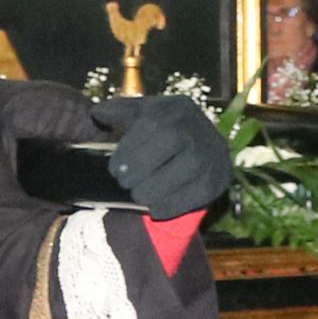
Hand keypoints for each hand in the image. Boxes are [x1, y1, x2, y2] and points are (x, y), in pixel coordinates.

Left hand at [106, 97, 231, 222]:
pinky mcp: (220, 177)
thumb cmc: (163, 133)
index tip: (114, 168)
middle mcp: (199, 126)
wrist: (204, 149)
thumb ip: (119, 112)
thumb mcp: (143, 116)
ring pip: (190, 166)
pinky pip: (200, 192)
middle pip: (174, 140)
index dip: (131, 147)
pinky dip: (175, 204)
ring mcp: (214, 152)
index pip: (154, 122)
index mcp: (177, 107)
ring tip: (138, 196)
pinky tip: (155, 211)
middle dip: (144, 164)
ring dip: (159, 186)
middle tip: (124, 182)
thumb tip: (97, 114)